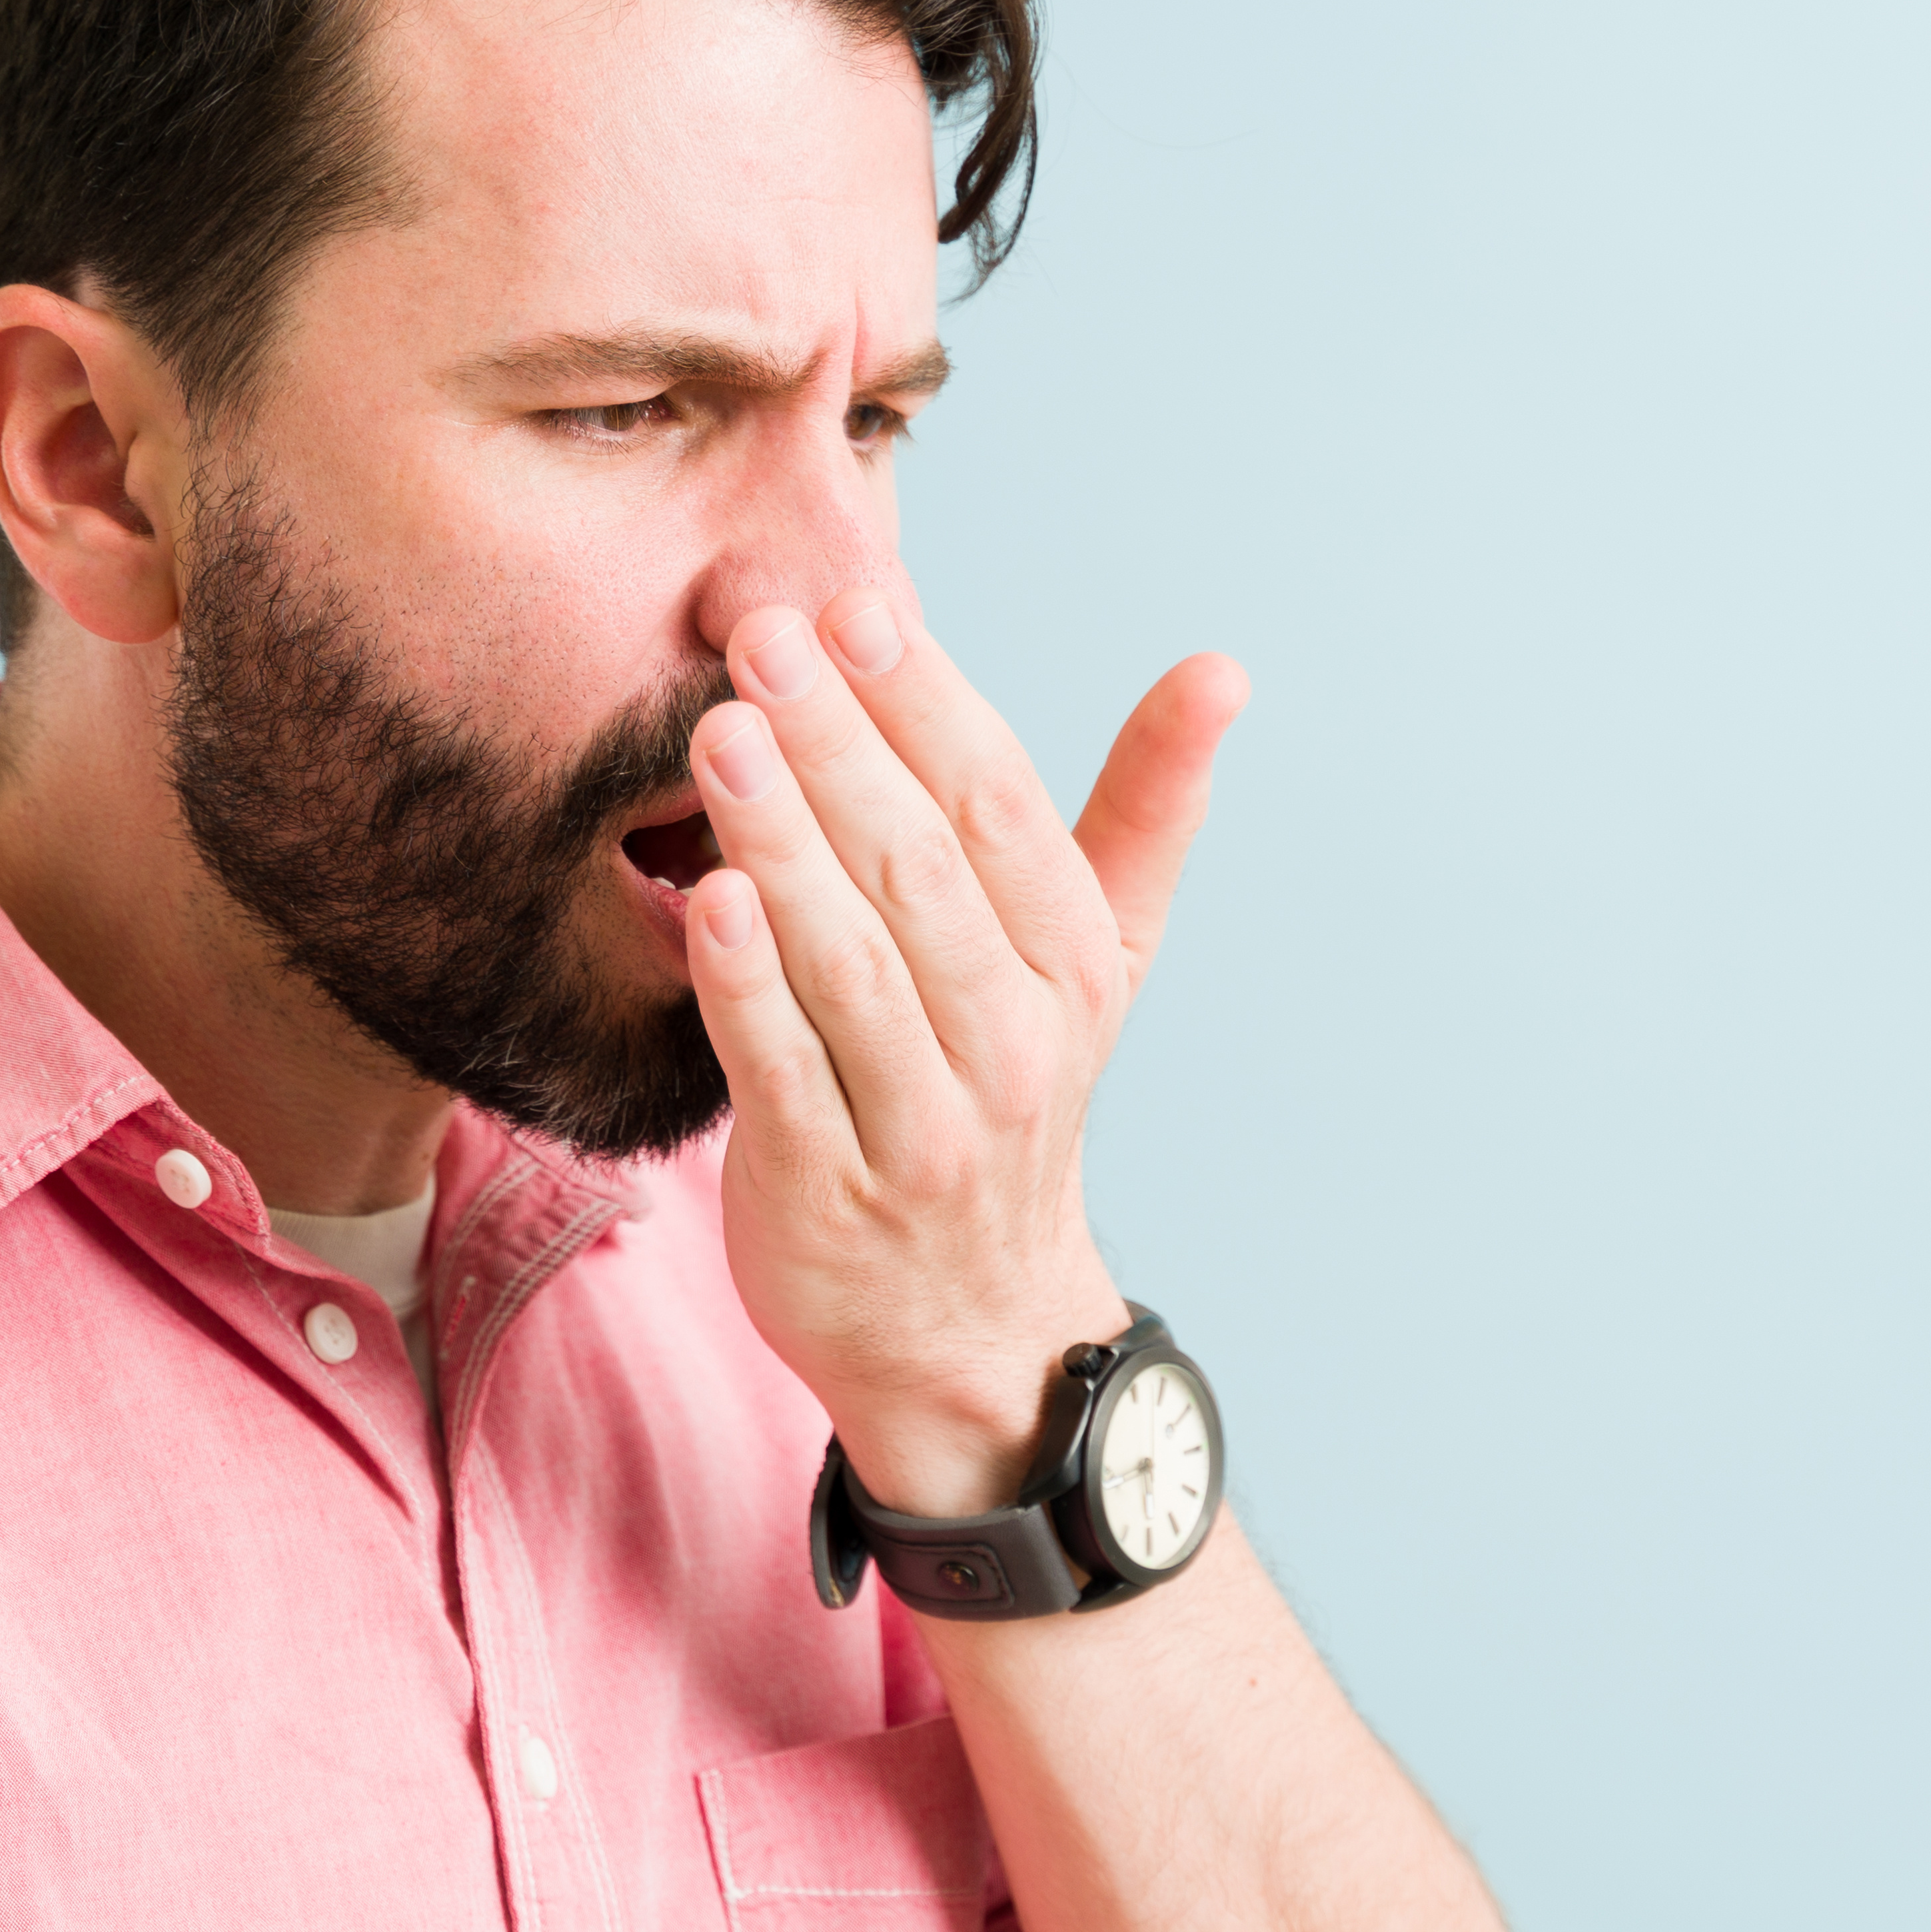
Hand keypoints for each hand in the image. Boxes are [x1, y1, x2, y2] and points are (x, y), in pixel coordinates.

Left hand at [680, 585, 1247, 1516]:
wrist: (967, 1327)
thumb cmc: (1006, 1097)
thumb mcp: (1093, 964)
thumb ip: (1143, 812)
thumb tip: (1222, 668)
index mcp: (1070, 967)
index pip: (1000, 807)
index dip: (930, 701)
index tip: (861, 604)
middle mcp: (1012, 1043)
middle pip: (921, 869)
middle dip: (841, 745)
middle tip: (764, 638)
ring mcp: (924, 1124)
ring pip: (854, 963)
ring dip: (786, 840)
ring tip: (721, 733)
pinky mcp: (829, 1191)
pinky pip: (787, 1072)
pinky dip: (749, 986)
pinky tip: (708, 898)